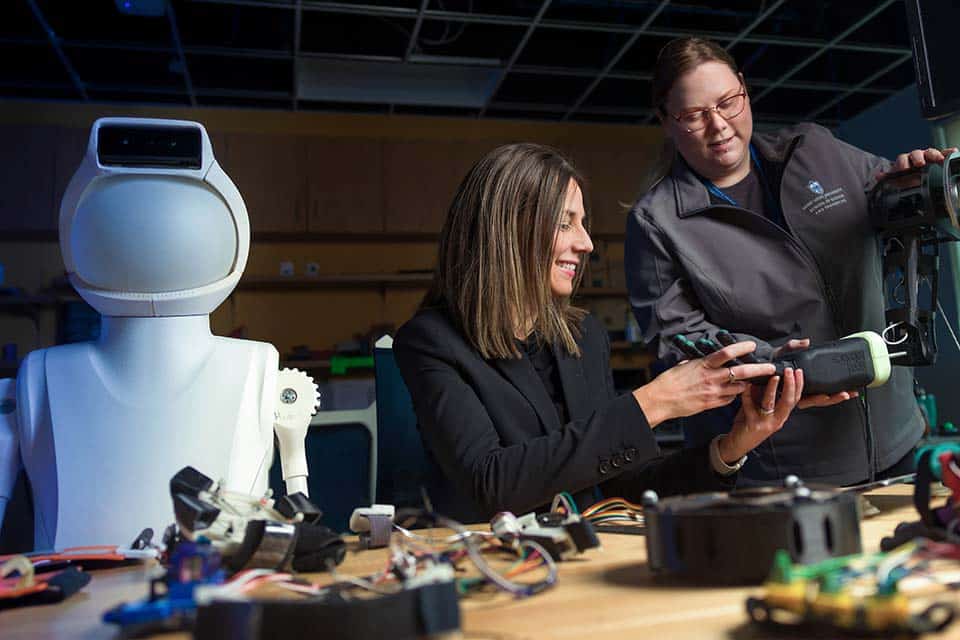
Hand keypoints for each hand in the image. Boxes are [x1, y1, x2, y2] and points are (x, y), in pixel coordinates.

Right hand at [633, 341, 774, 427]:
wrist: (660, 400)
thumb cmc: (668, 381)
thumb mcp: (682, 366)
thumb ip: (695, 362)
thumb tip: (699, 359)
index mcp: (703, 364)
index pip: (727, 353)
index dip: (742, 348)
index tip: (752, 346)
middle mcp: (711, 377)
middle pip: (741, 371)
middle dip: (759, 369)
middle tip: (771, 367)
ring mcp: (713, 392)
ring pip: (739, 388)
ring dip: (747, 384)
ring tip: (754, 381)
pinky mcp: (711, 404)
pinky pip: (729, 399)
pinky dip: (734, 396)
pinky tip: (735, 393)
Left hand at [719, 367, 803, 462]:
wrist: (738, 444)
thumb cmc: (749, 424)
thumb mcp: (760, 407)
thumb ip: (763, 394)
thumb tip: (766, 375)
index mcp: (781, 415)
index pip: (795, 399)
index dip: (799, 385)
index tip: (798, 371)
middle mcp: (777, 420)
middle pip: (789, 401)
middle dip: (791, 384)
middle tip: (790, 371)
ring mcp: (766, 423)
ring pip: (772, 403)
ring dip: (773, 388)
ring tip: (774, 376)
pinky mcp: (753, 425)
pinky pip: (750, 406)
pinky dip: (748, 394)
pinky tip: (747, 385)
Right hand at [771, 337, 858, 407]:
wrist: (774, 362)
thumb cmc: (777, 360)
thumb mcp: (782, 352)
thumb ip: (793, 346)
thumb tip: (806, 343)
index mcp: (791, 387)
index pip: (803, 397)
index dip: (815, 398)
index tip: (825, 395)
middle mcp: (799, 392)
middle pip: (816, 401)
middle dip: (832, 398)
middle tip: (843, 393)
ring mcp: (806, 392)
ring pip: (822, 400)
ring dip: (836, 398)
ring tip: (849, 393)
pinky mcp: (812, 389)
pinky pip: (824, 394)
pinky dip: (835, 394)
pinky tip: (847, 391)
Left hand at [878, 146, 957, 177]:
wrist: (919, 182)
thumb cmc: (908, 178)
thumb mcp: (898, 179)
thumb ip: (889, 177)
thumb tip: (877, 175)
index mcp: (906, 161)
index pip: (903, 159)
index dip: (903, 163)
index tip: (904, 168)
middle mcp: (917, 157)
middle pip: (917, 153)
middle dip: (918, 158)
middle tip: (919, 164)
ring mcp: (929, 157)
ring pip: (931, 152)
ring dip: (934, 154)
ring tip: (939, 159)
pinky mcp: (940, 159)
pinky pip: (945, 154)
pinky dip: (949, 152)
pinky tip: (954, 151)